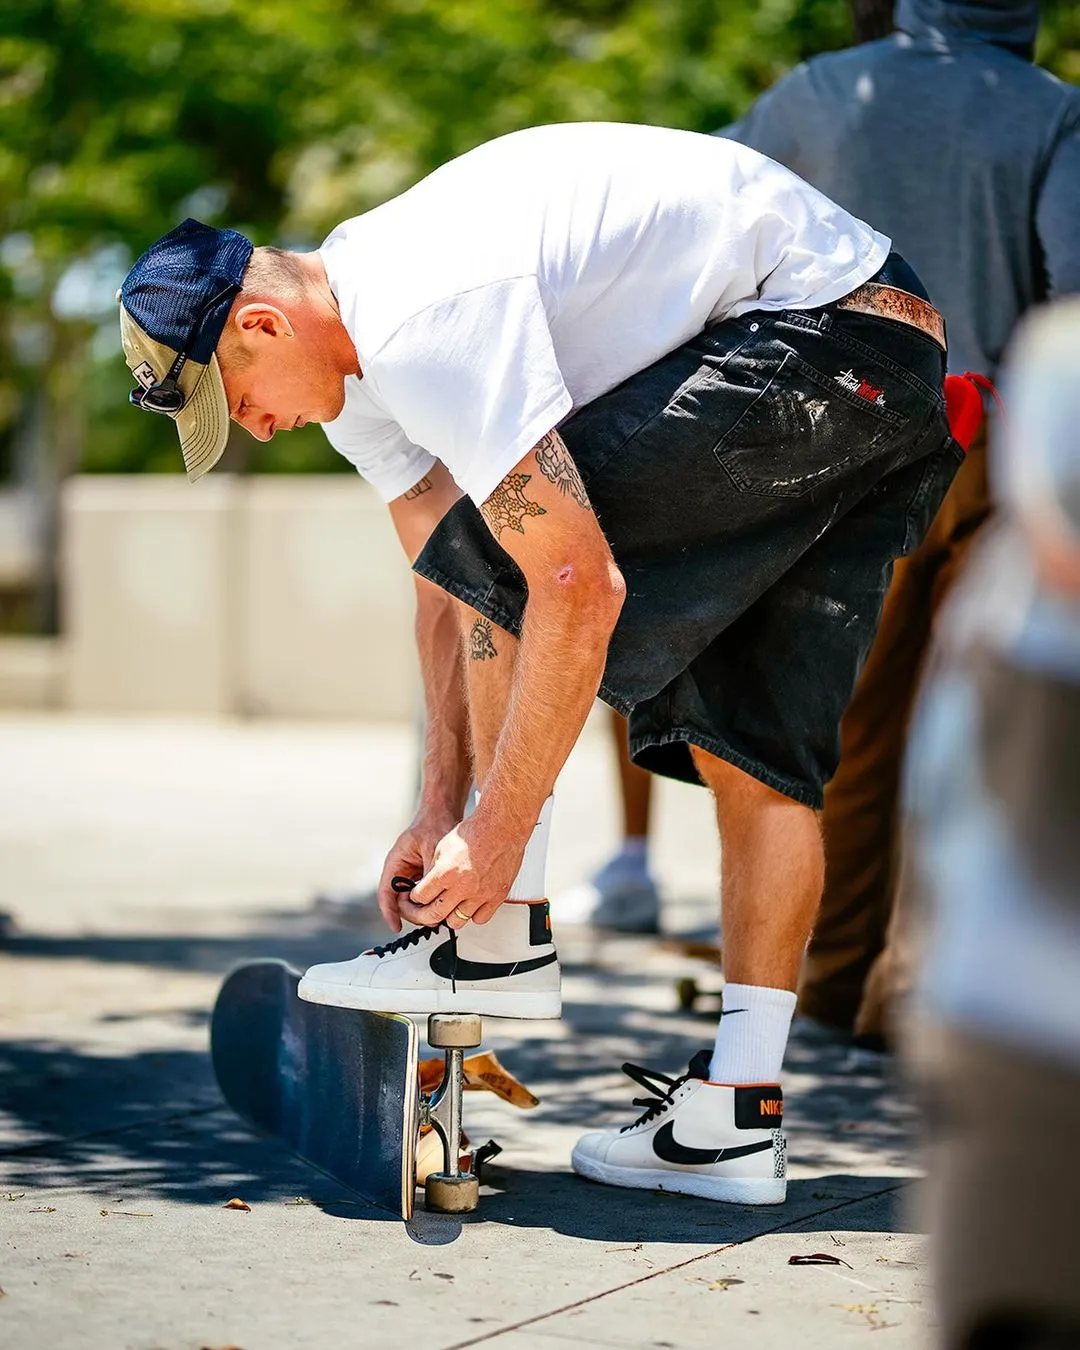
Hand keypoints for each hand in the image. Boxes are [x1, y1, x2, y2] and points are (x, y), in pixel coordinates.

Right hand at [376, 804, 459, 931]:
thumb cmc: (435, 824)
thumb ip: (433, 872)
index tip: (395, 927)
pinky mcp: (424, 878)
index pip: (386, 893)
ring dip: (425, 910)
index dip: (389, 912)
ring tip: (442, 913)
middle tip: (432, 921)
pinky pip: (425, 896)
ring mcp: (412, 876)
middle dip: (414, 914)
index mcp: (395, 863)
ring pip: (413, 903)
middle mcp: (401, 872)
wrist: (445, 811)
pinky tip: (446, 903)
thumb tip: (436, 896)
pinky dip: (433, 902)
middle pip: (401, 903)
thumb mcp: (434, 849)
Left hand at [397, 815, 526, 929]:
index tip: (417, 896)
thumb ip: (434, 870)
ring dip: (449, 915)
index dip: (415, 897)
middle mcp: (462, 887)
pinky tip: (470, 906)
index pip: (421, 897)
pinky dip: (473, 915)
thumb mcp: (443, 847)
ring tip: (449, 907)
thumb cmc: (475, 832)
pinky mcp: (496, 896)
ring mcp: (480, 894)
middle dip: (425, 913)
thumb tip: (428, 884)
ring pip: (457, 921)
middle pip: (435, 914)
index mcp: (445, 873)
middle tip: (425, 909)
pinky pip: (480, 918)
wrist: (501, 827)